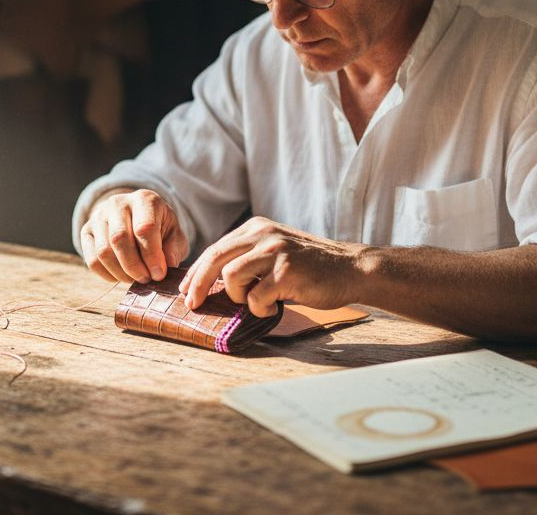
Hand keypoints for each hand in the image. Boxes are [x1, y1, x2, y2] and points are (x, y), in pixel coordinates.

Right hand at [79, 189, 188, 283]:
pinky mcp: (86, 231)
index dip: (152, 256)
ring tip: (135, 278)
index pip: (144, 228)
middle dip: (134, 266)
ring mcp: (98, 216)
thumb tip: (167, 265)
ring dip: (121, 273)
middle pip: (119, 238)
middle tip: (146, 279)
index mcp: (144, 199)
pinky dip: (107, 274)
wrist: (136, 217)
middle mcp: (118, 203)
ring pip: (103, 251)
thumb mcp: (174, 234)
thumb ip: (174, 248)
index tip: (159, 274)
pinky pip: (92, 260)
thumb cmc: (159, 228)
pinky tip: (121, 275)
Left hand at [179, 217, 364, 316]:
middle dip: (197, 284)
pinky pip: (255, 297)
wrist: (350, 269)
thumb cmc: (310, 267)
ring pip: (231, 277)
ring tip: (257, 300)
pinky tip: (275, 305)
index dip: (196, 272)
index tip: (186, 290)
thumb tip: (211, 281)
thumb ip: (247, 258)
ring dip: (239, 297)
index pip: (215, 249)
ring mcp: (275, 252)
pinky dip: (260, 308)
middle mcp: (263, 234)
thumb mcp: (274, 251)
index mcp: (256, 227)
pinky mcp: (286, 272)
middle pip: (215, 259)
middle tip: (192, 305)